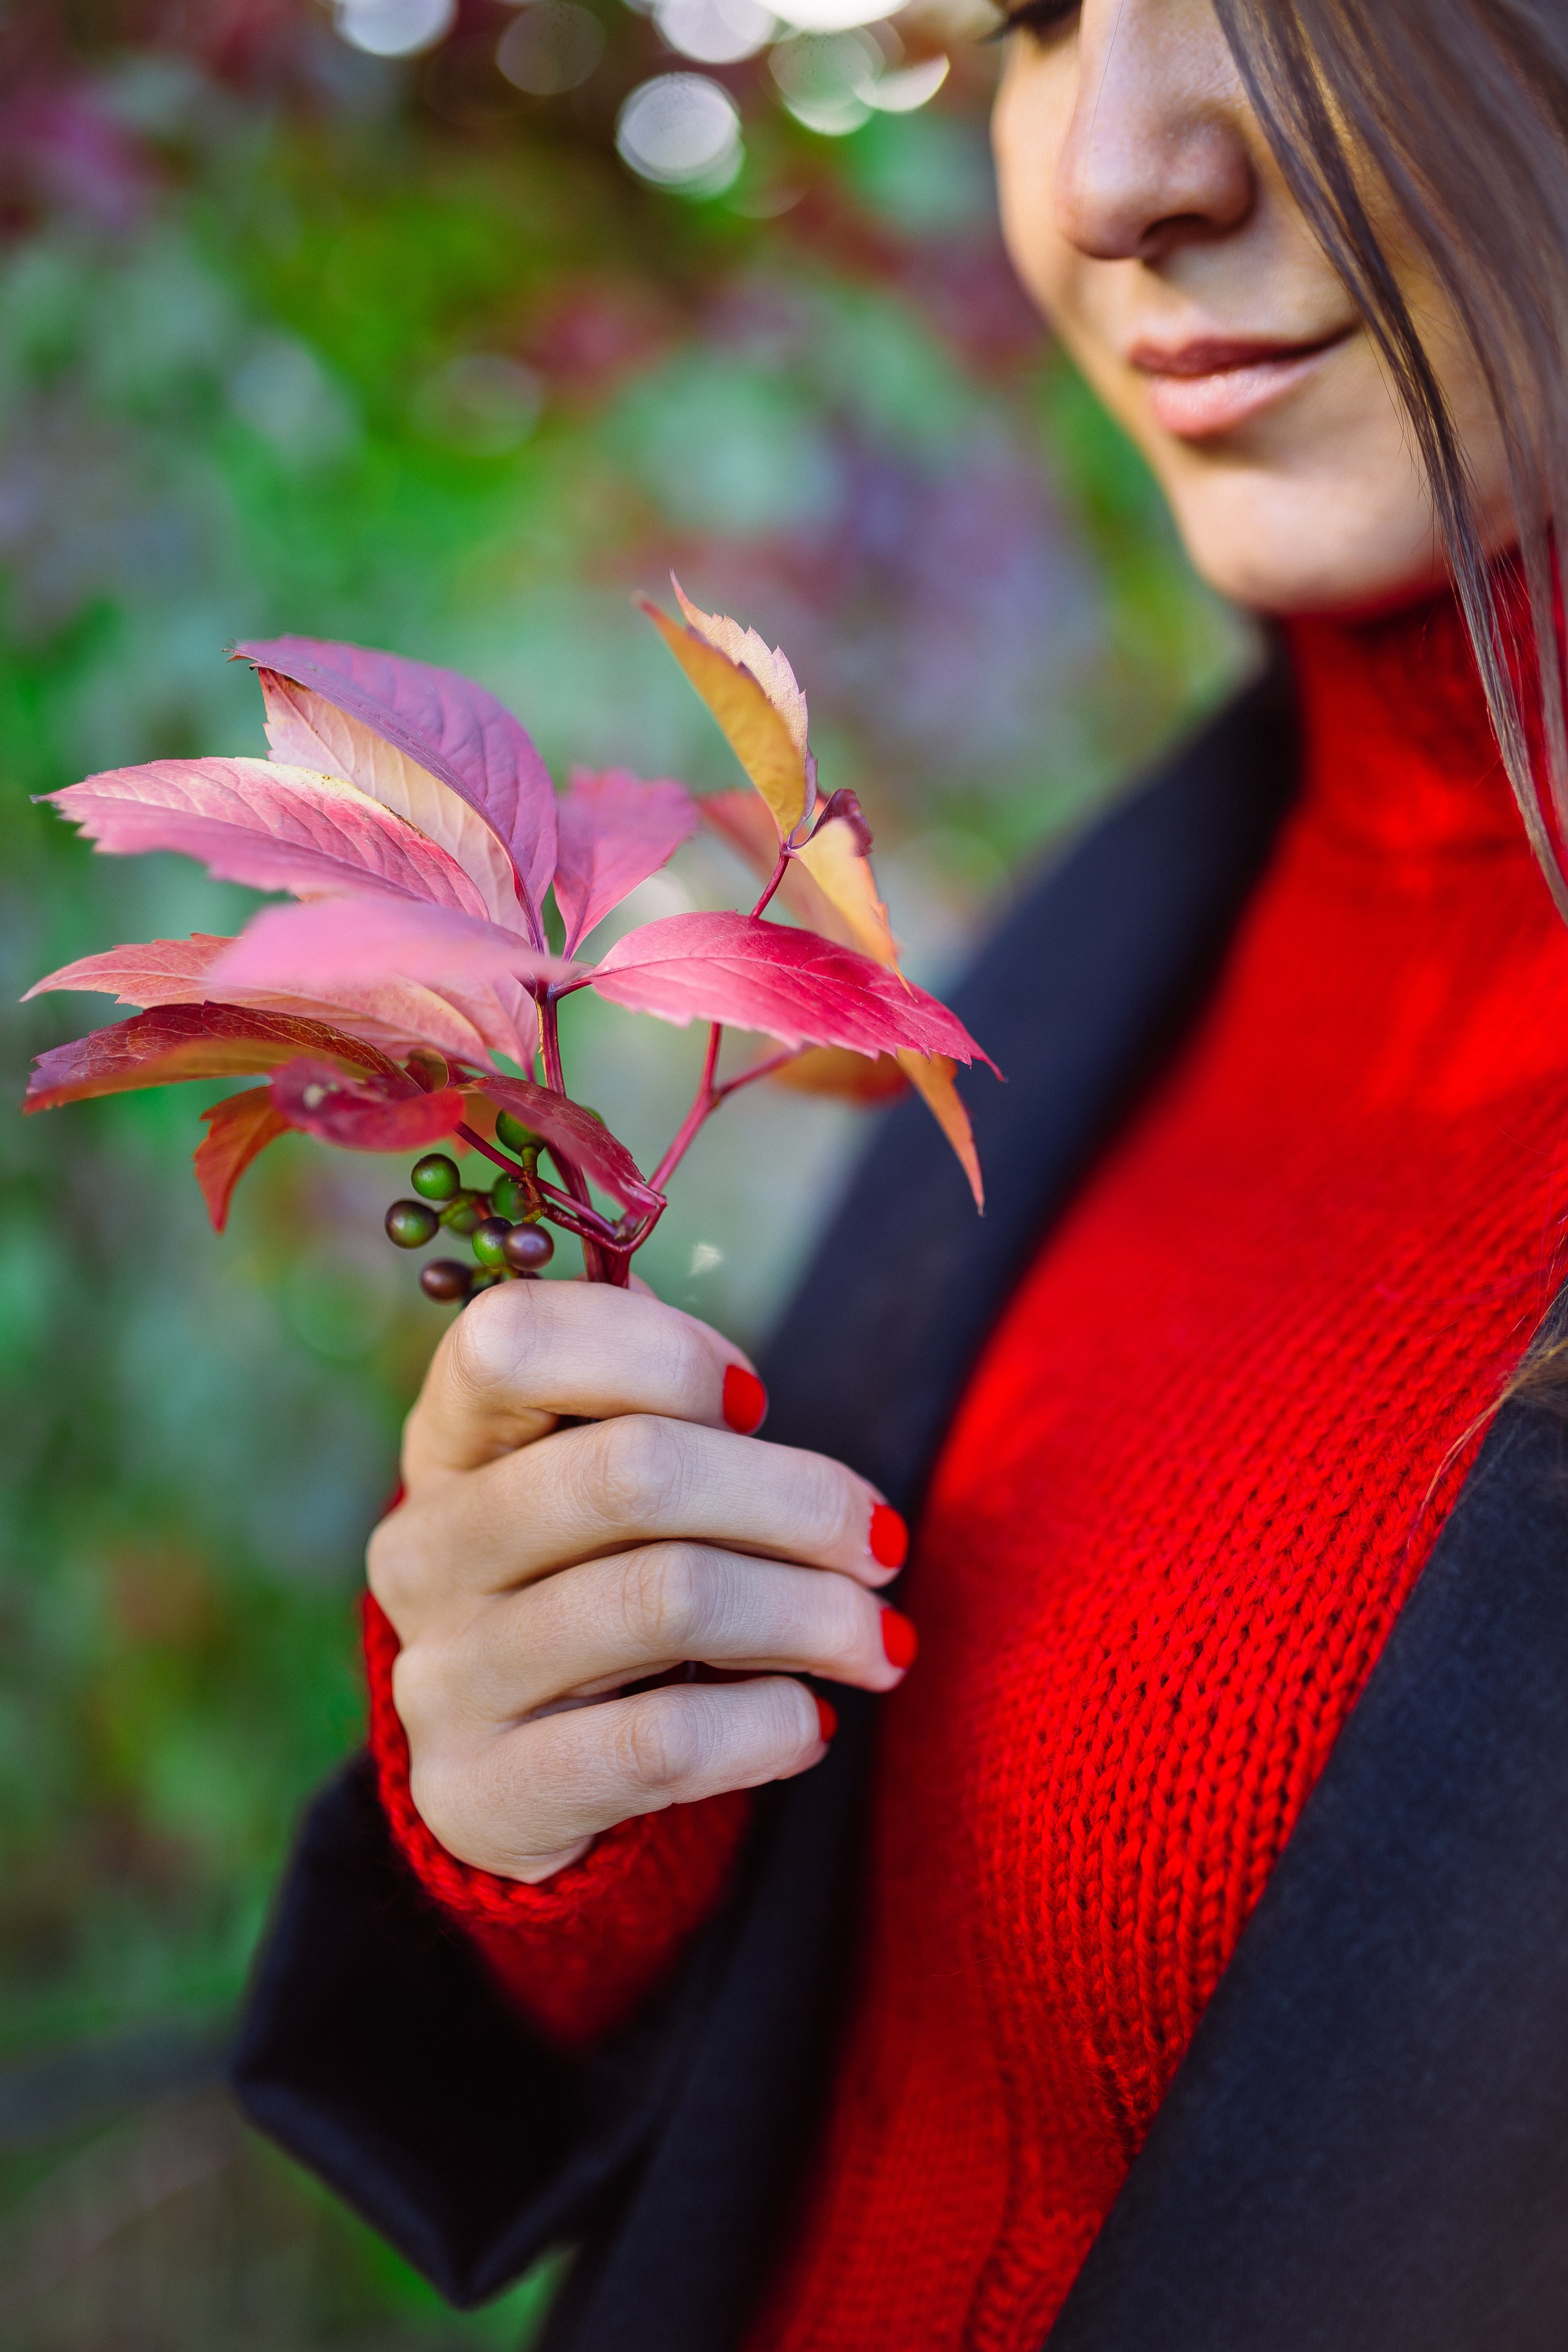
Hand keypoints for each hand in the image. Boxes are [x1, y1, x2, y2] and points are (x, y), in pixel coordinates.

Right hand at [367, 1280, 914, 1883]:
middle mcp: (427, 1551)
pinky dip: (766, 1724)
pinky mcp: (481, 1794)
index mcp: (448, 1443)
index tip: (755, 1402)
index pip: (512, 1341)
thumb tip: (737, 1395)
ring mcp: (442, 1677)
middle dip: (797, 1497)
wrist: (528, 1780)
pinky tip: (809, 1723)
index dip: (657, 1352)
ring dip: (811, 1614)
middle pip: (633, 1470)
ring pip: (667, 1600)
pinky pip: (661, 1741)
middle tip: (882, 1542)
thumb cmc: (601, 1585)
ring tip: (877, 1639)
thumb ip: (656, 1415)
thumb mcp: (606, 1487)